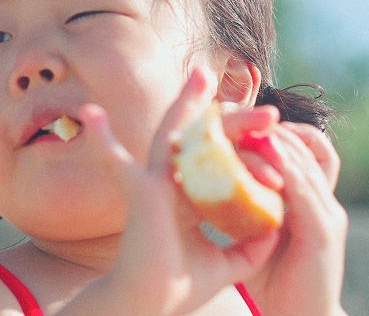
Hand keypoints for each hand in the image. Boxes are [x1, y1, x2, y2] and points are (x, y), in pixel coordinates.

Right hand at [73, 69, 280, 315]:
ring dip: (188, 105)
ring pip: (174, 136)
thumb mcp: (227, 265)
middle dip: (235, 121)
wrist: (149, 304)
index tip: (275, 137)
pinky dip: (103, 140)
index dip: (248, 149)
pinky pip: (120, 161)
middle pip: (205, 141)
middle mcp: (172, 182)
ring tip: (202, 76)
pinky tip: (92, 115)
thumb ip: (252, 248)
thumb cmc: (179, 288)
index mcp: (192, 196)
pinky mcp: (138, 191)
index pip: (222, 161)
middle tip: (268, 108)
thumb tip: (277, 229)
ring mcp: (153, 182)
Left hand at [236, 118, 348, 315]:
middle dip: (273, 127)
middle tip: (240, 111)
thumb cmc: (274, 282)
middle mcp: (324, 201)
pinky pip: (306, 189)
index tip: (237, 118)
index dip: (273, 131)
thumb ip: (245, 206)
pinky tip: (263, 153)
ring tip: (246, 123)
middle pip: (307, 146)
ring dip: (276, 140)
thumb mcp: (257, 235)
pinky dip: (285, 167)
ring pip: (306, 162)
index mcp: (310, 200)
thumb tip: (211, 181)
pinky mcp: (324, 231)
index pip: (300, 149)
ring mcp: (328, 213)